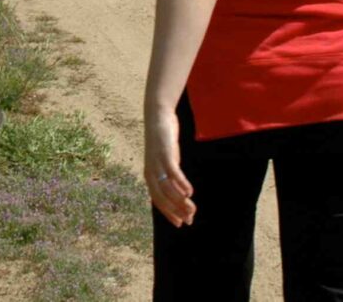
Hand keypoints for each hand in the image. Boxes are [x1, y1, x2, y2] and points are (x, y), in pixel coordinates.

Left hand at [144, 108, 194, 227]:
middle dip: (176, 211)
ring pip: (168, 188)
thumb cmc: (163, 142)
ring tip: (192, 209)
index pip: (158, 201)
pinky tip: (190, 192)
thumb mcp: (166, 161)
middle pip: (163, 198)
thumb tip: (181, 193)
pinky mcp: (165, 154)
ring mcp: (157, 164)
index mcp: (150, 176)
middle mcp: (151, 172)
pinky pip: (173, 173)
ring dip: (181, 201)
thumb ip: (170, 176)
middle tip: (189, 220)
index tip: (180, 224)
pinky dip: (181, 184)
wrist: (158, 118)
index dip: (169, 213)